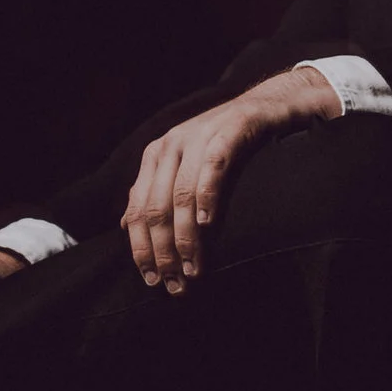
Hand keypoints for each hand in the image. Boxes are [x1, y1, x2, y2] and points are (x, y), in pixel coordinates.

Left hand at [122, 64, 339, 293]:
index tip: (151, 280)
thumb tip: (125, 224)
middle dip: (163, 251)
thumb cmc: (225, 143)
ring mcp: (198, 136)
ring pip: (181, 194)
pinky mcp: (228, 131)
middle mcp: (170, 145)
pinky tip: (207, 222)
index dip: (141, 248)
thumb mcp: (183, 167)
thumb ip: (154, 192)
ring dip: (186, 237)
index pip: (138, 210)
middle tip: (174, 284)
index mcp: (155, 156)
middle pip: (156, 208)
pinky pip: (211, 167)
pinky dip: (206, 196)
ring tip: (192, 268)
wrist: (266, 106)